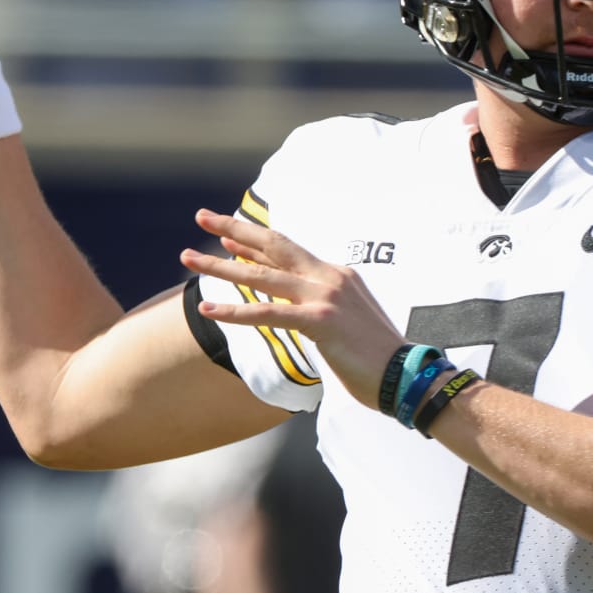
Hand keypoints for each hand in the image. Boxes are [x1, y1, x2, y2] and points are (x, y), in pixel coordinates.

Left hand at [180, 210, 402, 410]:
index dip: (255, 239)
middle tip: (201, 216)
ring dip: (220, 266)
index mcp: (337, 274)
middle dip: (234, 229)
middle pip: (273, 246)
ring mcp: (325, 296)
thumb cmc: (376, 358)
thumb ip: (321, 309)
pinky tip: (208, 307)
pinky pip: (268, 313)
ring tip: (188, 257)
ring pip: (262, 275)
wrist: (405, 375)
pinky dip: (235, 310)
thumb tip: (300, 312)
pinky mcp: (320, 320)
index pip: (288, 250)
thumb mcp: (347, 322)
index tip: (227, 231)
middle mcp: (329, 276)